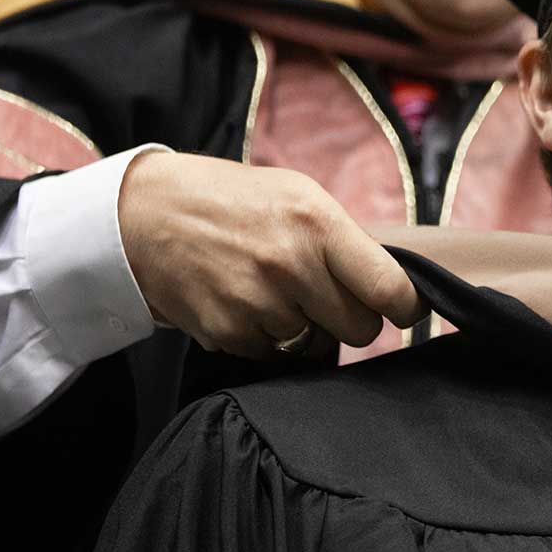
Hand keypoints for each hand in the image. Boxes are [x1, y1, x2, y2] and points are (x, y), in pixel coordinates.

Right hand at [119, 151, 423, 357]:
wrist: (145, 214)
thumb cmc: (232, 201)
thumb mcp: (297, 195)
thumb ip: (344, 241)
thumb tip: (390, 290)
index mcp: (317, 223)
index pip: (389, 288)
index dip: (406, 307)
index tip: (405, 310)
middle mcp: (291, 264)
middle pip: (360, 329)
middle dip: (351, 319)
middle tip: (326, 298)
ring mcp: (258, 302)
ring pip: (316, 346)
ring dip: (305, 330)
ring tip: (273, 292)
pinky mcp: (228, 332)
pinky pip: (274, 356)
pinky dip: (267, 339)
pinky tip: (245, 304)